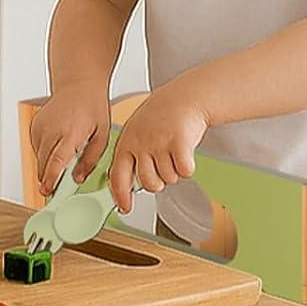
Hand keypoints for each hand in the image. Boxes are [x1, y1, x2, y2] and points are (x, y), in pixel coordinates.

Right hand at [30, 83, 110, 195]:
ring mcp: (40, 127)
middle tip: (58, 187)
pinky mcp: (33, 126)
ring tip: (65, 152)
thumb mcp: (102, 135)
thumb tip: (78, 178)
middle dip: (48, 178)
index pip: (57, 160)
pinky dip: (45, 152)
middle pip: (44, 163)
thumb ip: (90, 160)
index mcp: (70, 132)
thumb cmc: (92, 107)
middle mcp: (52, 129)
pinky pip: (36, 148)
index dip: (51, 178)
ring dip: (48, 164)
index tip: (47, 190)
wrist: (78, 85)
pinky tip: (58, 143)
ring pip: (38, 158)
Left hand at [108, 80, 209, 213]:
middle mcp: (141, 143)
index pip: (117, 176)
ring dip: (174, 171)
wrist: (185, 97)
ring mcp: (159, 143)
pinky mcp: (179, 143)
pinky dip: (188, 166)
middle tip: (163, 164)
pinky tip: (185, 151)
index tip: (125, 208)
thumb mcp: (136, 132)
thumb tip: (124, 187)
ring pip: (169, 179)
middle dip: (159, 181)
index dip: (121, 196)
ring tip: (173, 150)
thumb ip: (130, 156)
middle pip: (149, 184)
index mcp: (126, 142)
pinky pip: (185, 172)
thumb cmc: (161, 116)